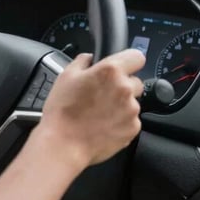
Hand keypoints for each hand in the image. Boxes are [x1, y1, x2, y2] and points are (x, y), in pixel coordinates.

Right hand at [35, 49, 144, 169]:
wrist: (64, 143)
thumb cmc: (62, 110)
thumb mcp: (66, 76)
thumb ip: (83, 61)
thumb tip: (90, 58)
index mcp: (110, 71)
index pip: (136, 57)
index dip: (128, 61)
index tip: (123, 66)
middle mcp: (125, 89)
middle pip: (134, 81)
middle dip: (122, 85)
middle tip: (102, 93)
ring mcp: (131, 110)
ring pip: (132, 102)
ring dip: (120, 104)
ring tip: (99, 112)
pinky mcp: (133, 129)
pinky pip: (131, 120)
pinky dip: (120, 121)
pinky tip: (103, 123)